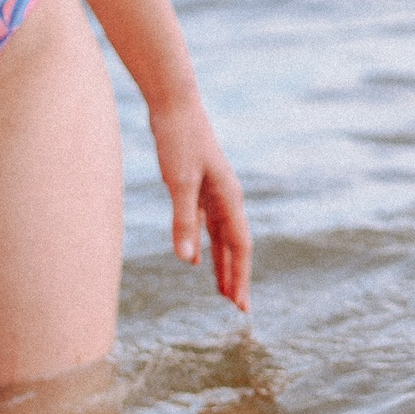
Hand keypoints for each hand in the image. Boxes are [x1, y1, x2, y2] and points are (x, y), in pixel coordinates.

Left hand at [150, 99, 250, 310]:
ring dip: (222, 265)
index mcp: (229, 199)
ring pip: (222, 238)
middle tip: (238, 308)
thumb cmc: (179, 141)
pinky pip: (205, 225)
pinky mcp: (198, 187)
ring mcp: (214, 193)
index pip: (240, 247)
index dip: (240, 277)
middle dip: (236, 277)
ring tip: (221, 291)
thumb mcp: (179, 182)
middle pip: (235, 246)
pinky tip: (196, 260)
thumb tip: (188, 263)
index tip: (240, 305)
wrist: (174, 105)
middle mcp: (227, 198)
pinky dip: (204, 245)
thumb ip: (183, 222)